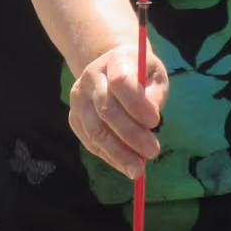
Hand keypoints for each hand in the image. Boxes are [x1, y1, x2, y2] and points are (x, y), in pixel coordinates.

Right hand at [67, 40, 167, 177]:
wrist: (111, 67)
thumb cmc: (140, 75)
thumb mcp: (155, 76)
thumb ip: (155, 96)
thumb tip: (148, 125)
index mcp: (114, 61)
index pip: (120, 82)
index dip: (137, 105)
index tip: (156, 121)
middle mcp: (91, 78)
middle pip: (106, 110)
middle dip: (131, 135)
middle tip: (153, 152)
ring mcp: (79, 99)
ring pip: (95, 131)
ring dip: (118, 153)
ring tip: (138, 169)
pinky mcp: (75, 117)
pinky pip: (89, 142)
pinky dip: (108, 156)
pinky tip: (125, 165)